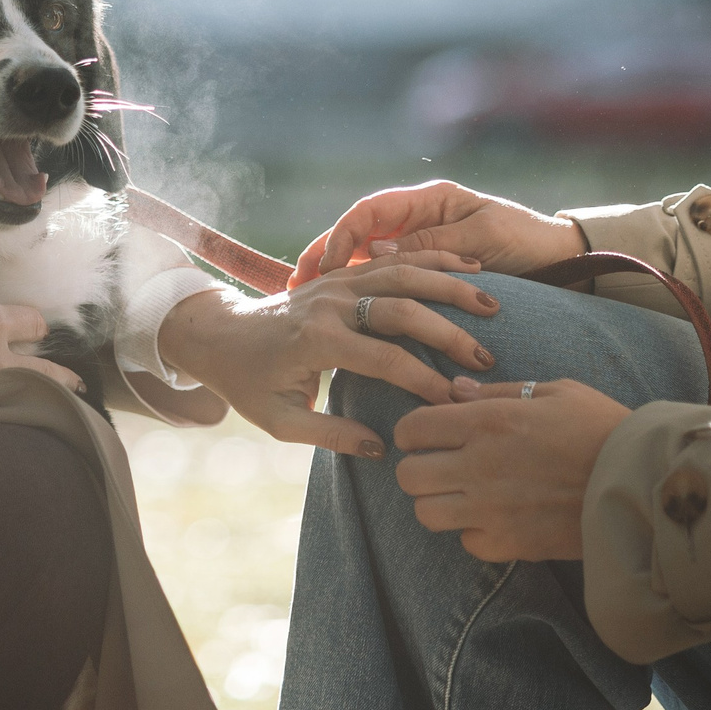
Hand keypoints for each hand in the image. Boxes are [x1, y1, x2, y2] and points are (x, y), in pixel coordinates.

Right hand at [0, 272, 82, 438]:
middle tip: (76, 380)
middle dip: (62, 375)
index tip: (40, 327)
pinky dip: (1, 413)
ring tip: (54, 408)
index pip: (32, 321)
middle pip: (44, 370)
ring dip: (39, 399)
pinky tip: (0, 416)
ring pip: (24, 396)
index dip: (38, 322)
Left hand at [158, 250, 500, 457]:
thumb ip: (330, 434)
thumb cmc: (249, 382)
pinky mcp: (342, 273)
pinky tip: (466, 267)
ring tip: (491, 303)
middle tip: (486, 358)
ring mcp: (337, 282)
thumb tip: (382, 449)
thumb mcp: (280, 421)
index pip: (383, 358)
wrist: (219, 333)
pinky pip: (392, 260)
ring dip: (448, 284)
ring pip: (401, 273)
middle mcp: (330, 303)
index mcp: (316, 340)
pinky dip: (430, 260)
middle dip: (447, 332)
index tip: (455, 402)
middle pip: (400, 308)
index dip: (423, 380)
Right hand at [293, 180, 584, 284]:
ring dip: (338, 276)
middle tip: (299, 283)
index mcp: (428, 200)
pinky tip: (341, 316)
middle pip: (358, 234)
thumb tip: (378, 253)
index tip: (328, 266)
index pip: (369, 210)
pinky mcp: (424, 273)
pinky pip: (385, 282)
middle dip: (327, 255)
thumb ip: (433, 245)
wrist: (563, 259)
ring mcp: (418, 245)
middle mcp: (417, 219)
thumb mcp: (482, 237)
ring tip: (309, 299)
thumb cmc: (529, 241)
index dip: (342, 235)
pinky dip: (361, 295)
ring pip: (367, 259)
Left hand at [390, 379, 631, 560]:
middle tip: (441, 466)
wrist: (643, 483)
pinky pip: (466, 542)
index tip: (427, 435)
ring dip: (438, 503)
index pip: (412, 428)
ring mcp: (490, 510)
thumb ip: (498, 391)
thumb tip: (456, 389)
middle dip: (418, 468)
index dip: (413, 431)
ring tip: (463, 495)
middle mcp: (478, 466)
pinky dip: (474, 532)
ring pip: (425, 513)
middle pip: (408, 476)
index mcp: (487, 422)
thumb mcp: (557, 391)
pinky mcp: (509, 544)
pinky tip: (496, 518)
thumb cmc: (604, 428)